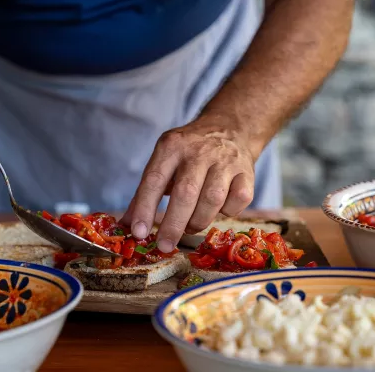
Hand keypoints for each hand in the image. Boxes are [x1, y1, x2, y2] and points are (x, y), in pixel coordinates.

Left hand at [121, 117, 255, 252]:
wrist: (230, 129)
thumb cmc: (189, 153)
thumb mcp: (163, 162)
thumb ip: (144, 193)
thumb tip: (127, 226)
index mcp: (171, 146)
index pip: (154, 179)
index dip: (145, 208)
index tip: (138, 233)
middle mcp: (199, 151)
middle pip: (186, 193)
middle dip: (173, 224)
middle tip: (164, 245)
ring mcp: (226, 161)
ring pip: (212, 200)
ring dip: (198, 221)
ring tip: (189, 226)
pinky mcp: (248, 173)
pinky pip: (238, 201)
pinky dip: (226, 213)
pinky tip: (217, 210)